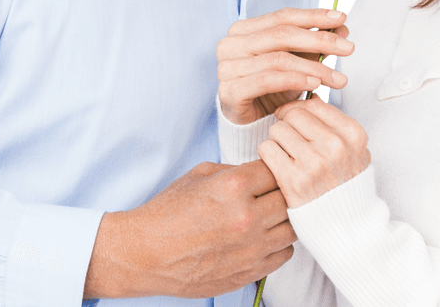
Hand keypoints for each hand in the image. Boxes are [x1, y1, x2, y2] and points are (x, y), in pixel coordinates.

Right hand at [84, 160, 294, 298]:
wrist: (146, 254)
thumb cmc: (168, 212)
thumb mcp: (199, 174)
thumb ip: (235, 170)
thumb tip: (261, 171)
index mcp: (234, 186)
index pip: (276, 169)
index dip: (272, 169)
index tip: (265, 174)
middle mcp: (247, 216)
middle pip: (290, 197)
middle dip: (281, 192)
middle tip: (268, 194)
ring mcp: (251, 247)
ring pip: (293, 227)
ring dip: (283, 219)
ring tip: (267, 216)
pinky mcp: (250, 271)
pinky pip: (285, 253)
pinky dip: (279, 244)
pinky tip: (263, 237)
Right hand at [217, 7, 354, 124]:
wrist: (250, 123)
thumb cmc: (271, 89)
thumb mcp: (295, 61)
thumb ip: (314, 43)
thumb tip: (341, 26)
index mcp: (243, 30)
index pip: (282, 16)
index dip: (313, 16)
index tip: (341, 19)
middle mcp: (230, 44)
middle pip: (281, 34)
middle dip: (319, 40)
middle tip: (348, 48)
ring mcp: (226, 67)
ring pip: (278, 59)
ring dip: (314, 67)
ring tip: (338, 78)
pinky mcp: (229, 91)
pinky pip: (268, 80)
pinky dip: (295, 80)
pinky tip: (316, 86)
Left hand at [258, 96, 370, 208]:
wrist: (348, 226)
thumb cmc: (346, 184)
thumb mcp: (354, 149)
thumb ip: (334, 123)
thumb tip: (306, 97)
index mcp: (353, 134)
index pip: (314, 104)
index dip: (299, 110)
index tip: (295, 121)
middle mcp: (336, 146)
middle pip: (293, 114)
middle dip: (287, 124)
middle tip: (290, 141)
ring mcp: (314, 163)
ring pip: (277, 129)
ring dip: (277, 140)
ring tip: (287, 155)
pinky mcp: (293, 180)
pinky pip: (267, 148)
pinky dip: (268, 155)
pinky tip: (278, 166)